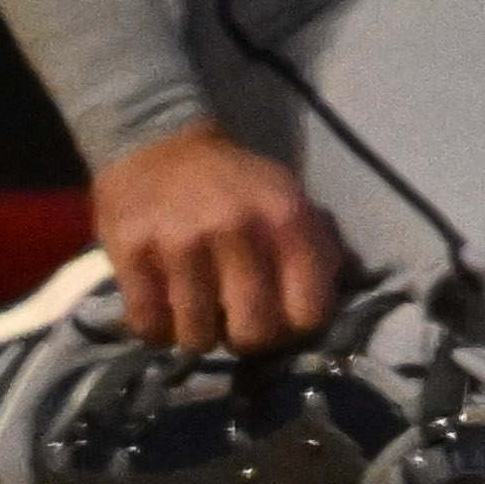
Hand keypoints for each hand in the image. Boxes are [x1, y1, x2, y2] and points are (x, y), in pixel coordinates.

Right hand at [94, 123, 348, 354]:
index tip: (283, 320)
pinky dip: (158, 328)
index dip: (297, 326)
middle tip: (236, 322)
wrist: (160, 146)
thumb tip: (353, 289)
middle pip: (253, 334)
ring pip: (197, 338)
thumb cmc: (235, 183)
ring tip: (199, 310)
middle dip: (247, 338)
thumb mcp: (290, 197)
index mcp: (287, 217)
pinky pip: (149, 326)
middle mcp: (236, 230)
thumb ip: (322, 245)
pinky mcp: (131, 255)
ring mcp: (180, 244)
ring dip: (199, 333)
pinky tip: (165, 306)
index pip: (309, 311)